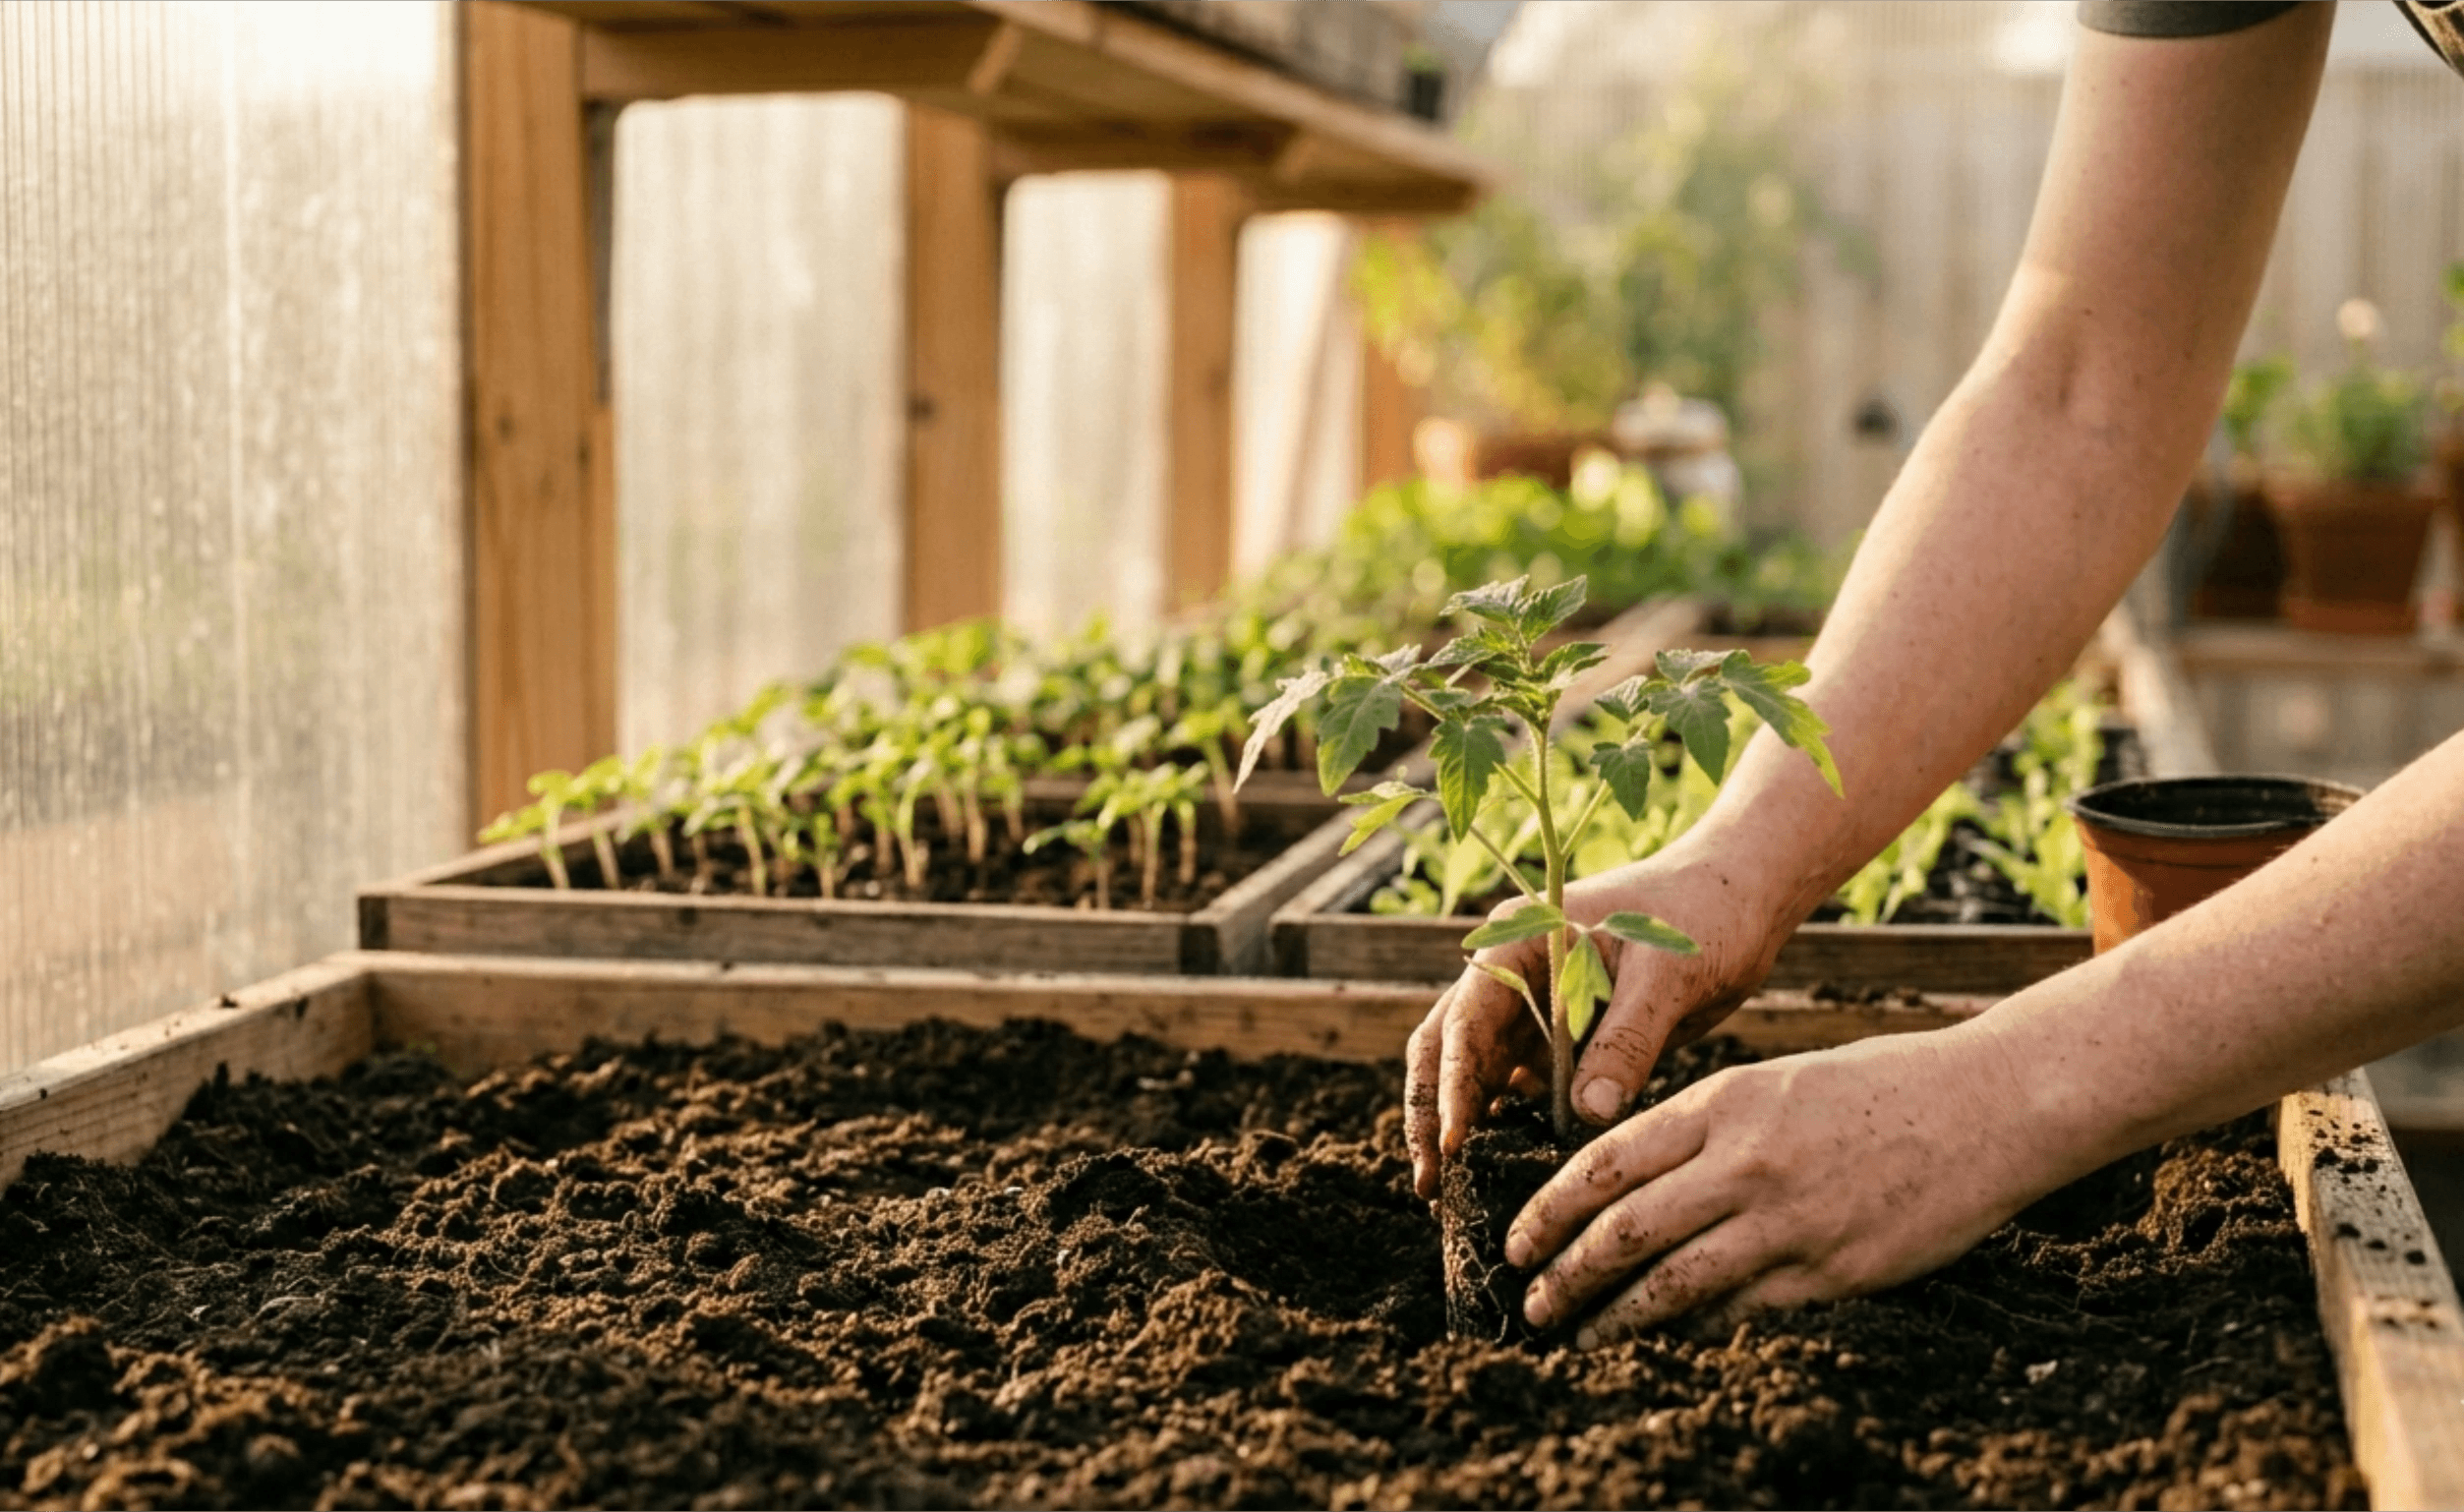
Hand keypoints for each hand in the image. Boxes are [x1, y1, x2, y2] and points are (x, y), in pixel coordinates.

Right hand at [1402, 832, 1798, 1198]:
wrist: (1740, 902)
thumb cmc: (1702, 913)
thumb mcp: (1667, 974)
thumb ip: (1626, 1040)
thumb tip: (1589, 1111)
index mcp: (1520, 941)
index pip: (1467, 1020)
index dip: (1454, 1085)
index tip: (1454, 1146)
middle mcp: (1513, 976)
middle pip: (1447, 1048)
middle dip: (1432, 1114)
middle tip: (1428, 1185)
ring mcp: (1534, 1011)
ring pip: (1477, 1074)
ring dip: (1462, 1126)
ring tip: (1450, 1192)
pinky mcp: (1562, 1042)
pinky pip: (1523, 1088)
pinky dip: (1508, 1127)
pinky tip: (1505, 1172)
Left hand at [1506, 1024, 2058, 1341]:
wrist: (1987, 1105)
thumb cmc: (1879, 1086)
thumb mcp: (1775, 1081)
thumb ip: (1704, 1128)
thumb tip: (1634, 1177)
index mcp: (1723, 1103)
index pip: (1606, 1163)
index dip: (1550, 1210)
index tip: (1516, 1242)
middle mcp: (1745, 1161)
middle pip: (1625, 1229)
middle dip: (1564, 1272)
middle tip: (1529, 1302)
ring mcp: (1788, 1220)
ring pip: (1673, 1281)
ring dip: (1614, 1314)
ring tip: (1577, 1334)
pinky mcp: (1832, 1269)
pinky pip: (1741, 1308)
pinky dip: (1692, 1327)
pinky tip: (1663, 1339)